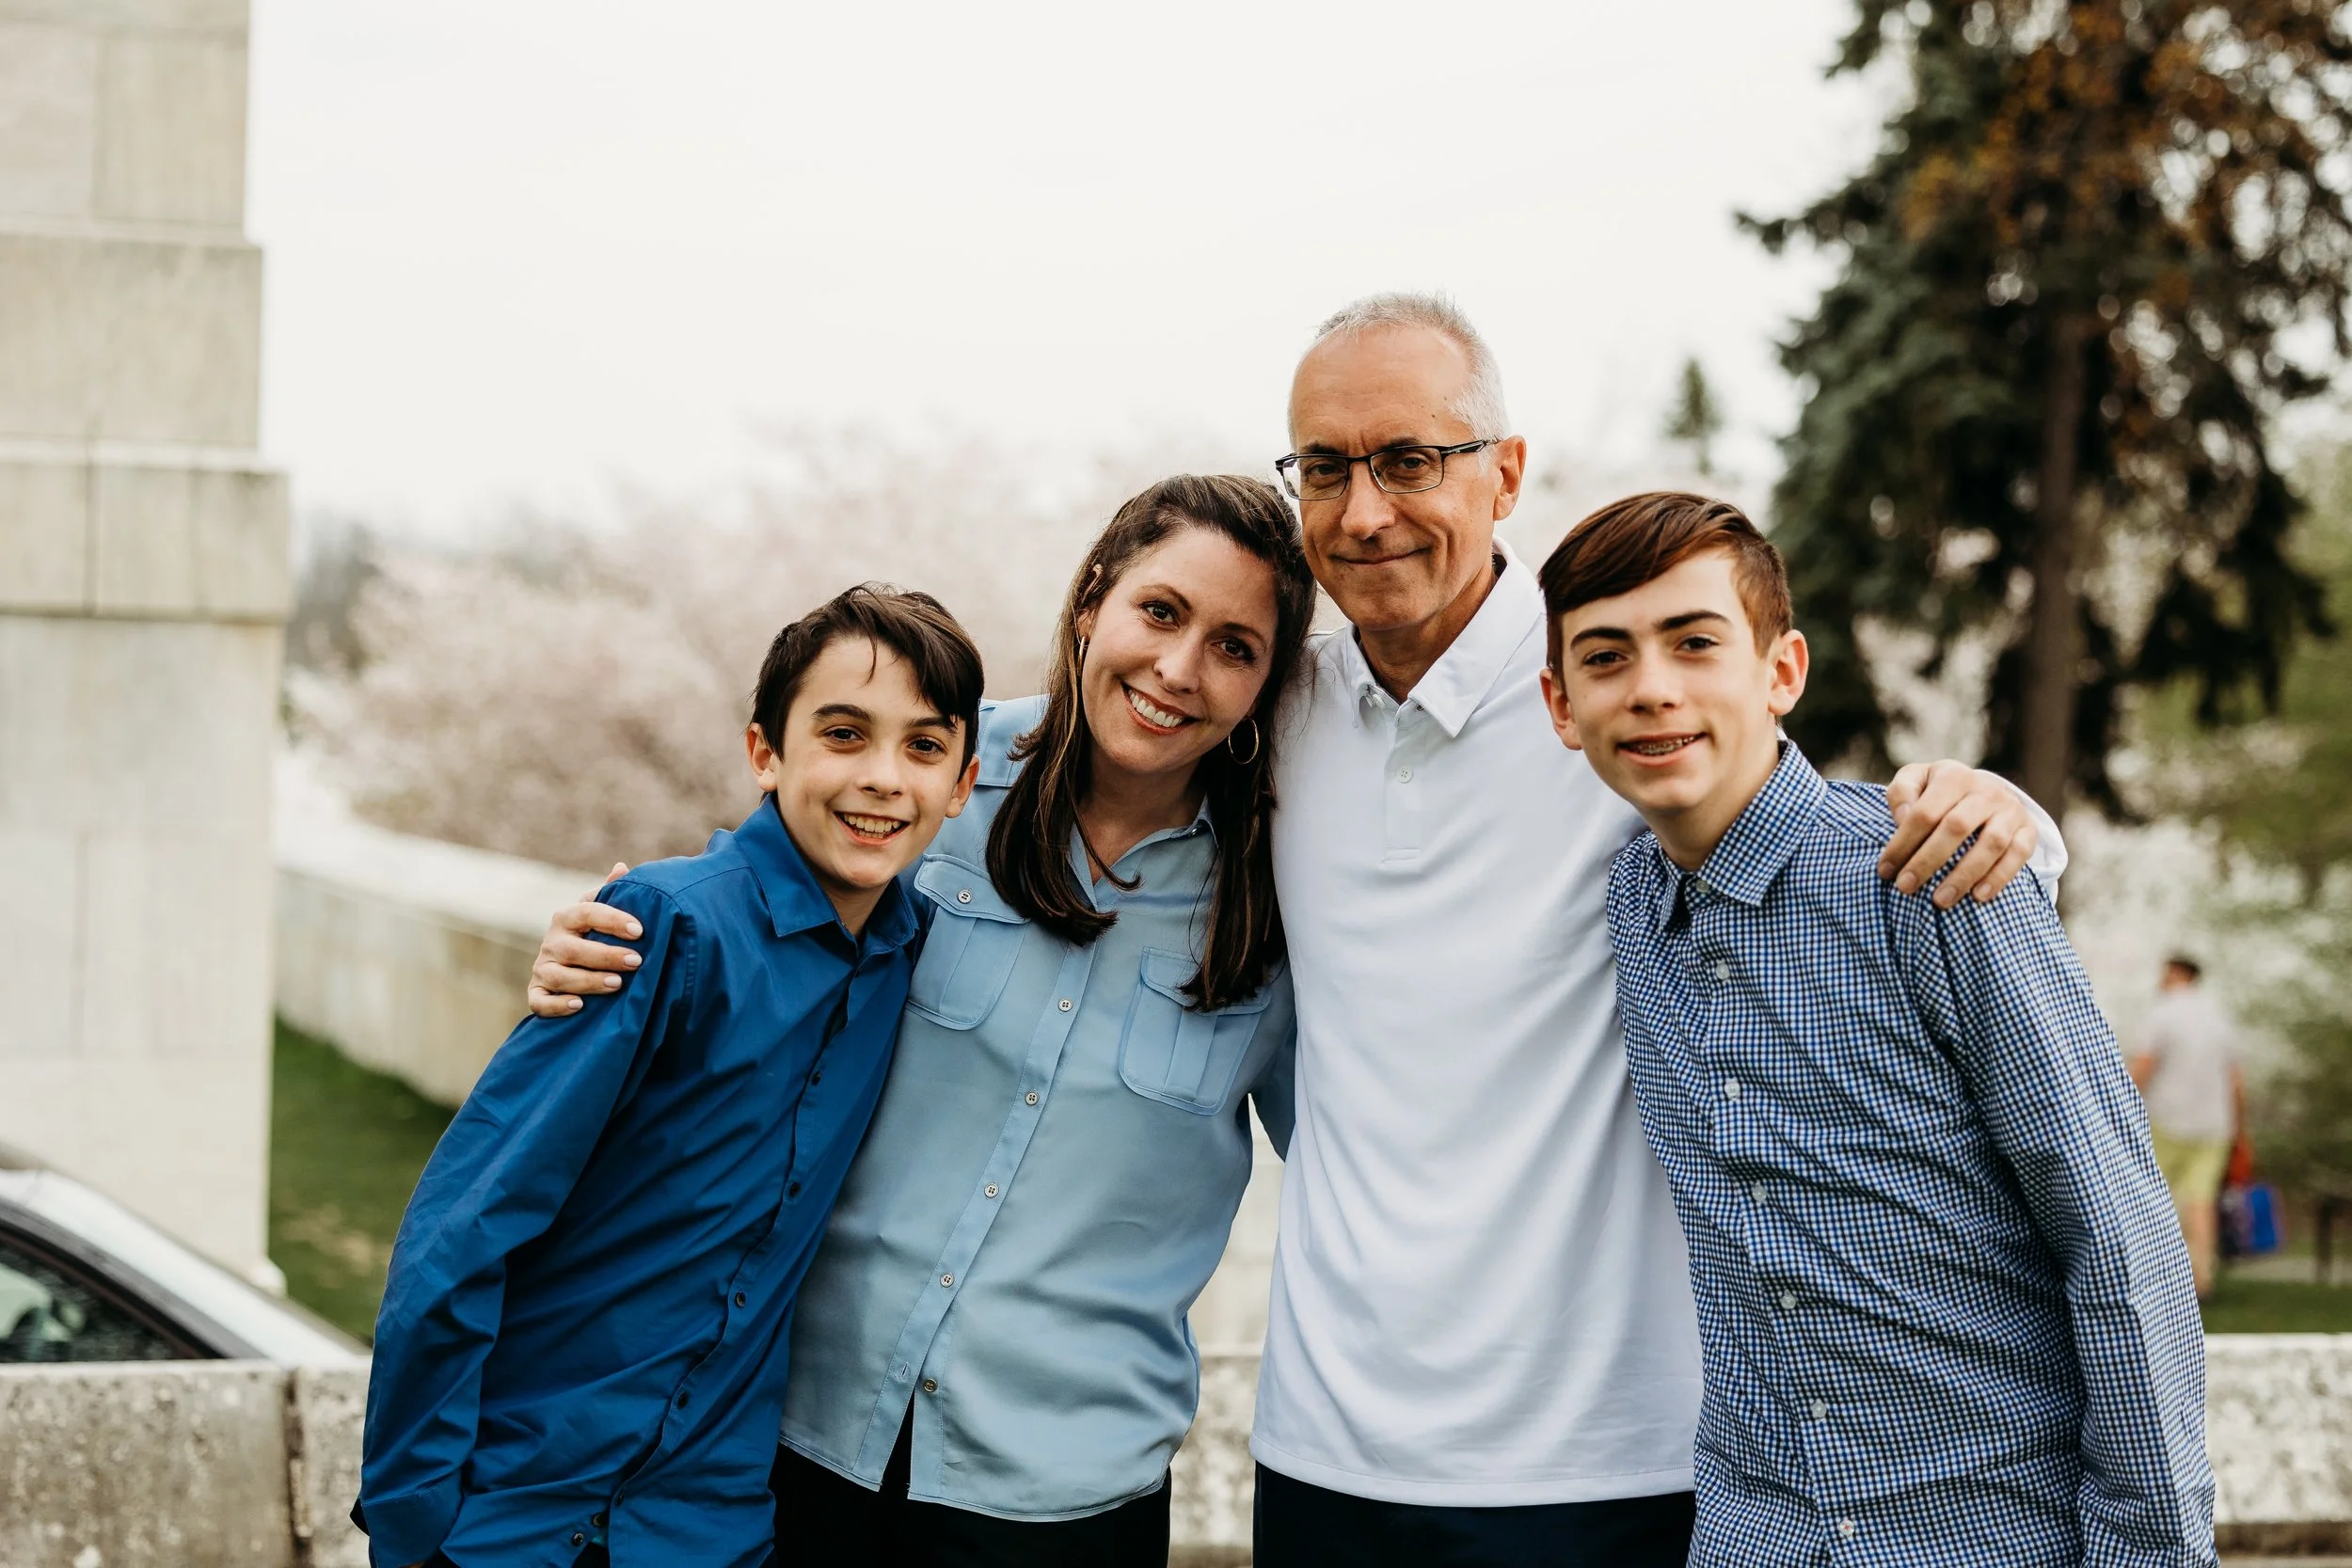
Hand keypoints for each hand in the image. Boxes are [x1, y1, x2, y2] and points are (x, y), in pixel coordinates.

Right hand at [526, 863, 640, 1016]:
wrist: (567, 966)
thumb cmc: (592, 935)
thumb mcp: (600, 914)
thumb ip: (611, 894)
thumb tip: (621, 867)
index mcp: (567, 918)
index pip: (586, 912)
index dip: (612, 919)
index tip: (640, 930)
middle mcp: (551, 942)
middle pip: (573, 949)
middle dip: (606, 956)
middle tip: (636, 961)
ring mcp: (541, 968)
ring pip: (558, 976)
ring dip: (588, 981)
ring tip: (618, 984)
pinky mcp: (536, 993)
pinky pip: (539, 1002)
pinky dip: (557, 1005)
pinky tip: (579, 1006)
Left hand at [1879, 762, 2038, 907]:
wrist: (1984, 791)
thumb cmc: (1939, 792)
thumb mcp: (1916, 781)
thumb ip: (1901, 793)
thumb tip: (1902, 817)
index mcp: (1953, 776)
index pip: (1924, 812)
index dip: (1902, 843)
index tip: (1885, 871)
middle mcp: (1986, 790)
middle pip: (1956, 827)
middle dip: (1928, 861)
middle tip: (1906, 887)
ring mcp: (2010, 810)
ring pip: (1991, 843)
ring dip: (1964, 875)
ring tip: (1940, 901)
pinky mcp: (2028, 830)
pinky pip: (2018, 855)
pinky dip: (1999, 877)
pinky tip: (1978, 897)